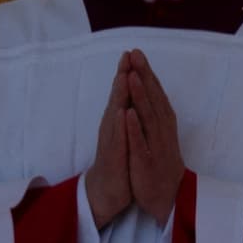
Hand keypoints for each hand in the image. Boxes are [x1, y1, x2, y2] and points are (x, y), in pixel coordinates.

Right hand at [83, 54, 132, 228]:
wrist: (108, 190)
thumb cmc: (119, 159)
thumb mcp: (127, 133)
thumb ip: (129, 114)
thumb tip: (134, 94)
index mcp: (120, 121)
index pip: (125, 93)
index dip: (129, 73)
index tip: (134, 53)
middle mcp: (114, 128)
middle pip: (118, 98)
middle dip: (123, 76)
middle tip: (127, 54)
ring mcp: (112, 142)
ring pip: (116, 115)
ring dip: (120, 95)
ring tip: (124, 75)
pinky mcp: (114, 157)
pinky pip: (118, 139)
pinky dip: (120, 126)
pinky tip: (121, 113)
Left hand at [122, 51, 186, 226]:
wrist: (165, 199)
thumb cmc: (159, 165)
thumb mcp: (158, 137)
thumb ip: (154, 117)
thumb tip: (148, 94)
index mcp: (164, 125)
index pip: (156, 94)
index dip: (147, 73)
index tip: (137, 53)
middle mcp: (163, 132)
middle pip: (154, 100)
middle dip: (144, 76)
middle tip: (135, 54)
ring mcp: (156, 147)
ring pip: (149, 118)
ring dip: (141, 97)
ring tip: (132, 76)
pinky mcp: (147, 164)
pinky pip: (140, 144)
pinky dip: (134, 129)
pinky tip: (128, 114)